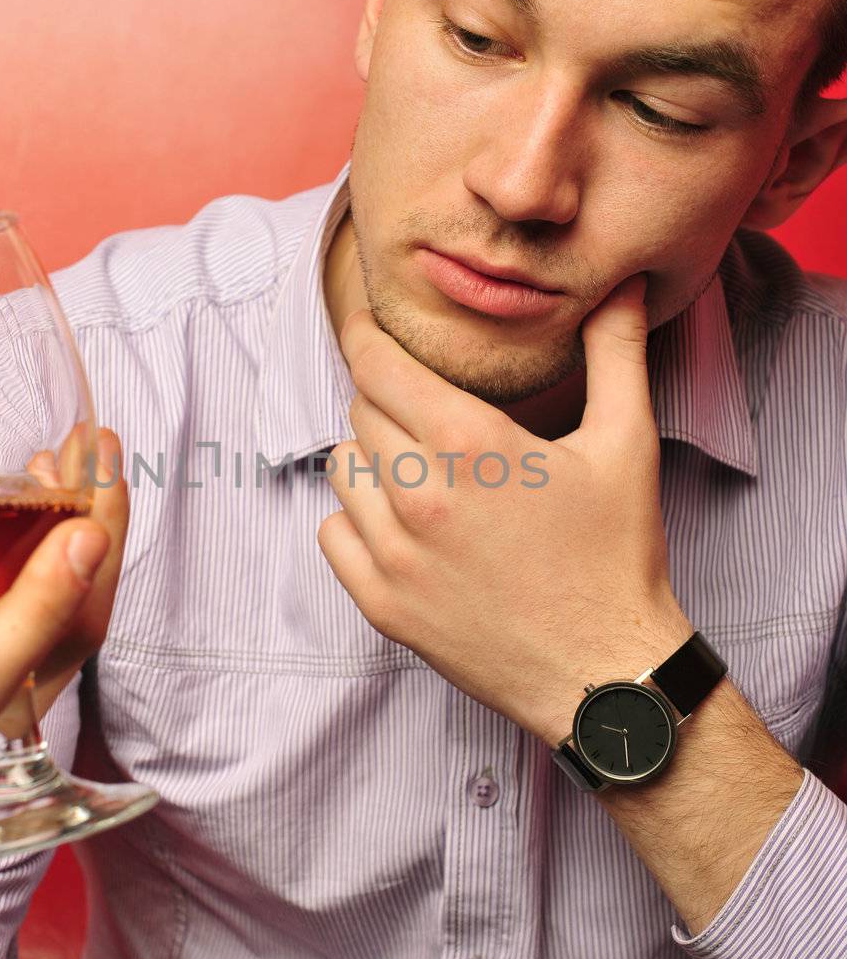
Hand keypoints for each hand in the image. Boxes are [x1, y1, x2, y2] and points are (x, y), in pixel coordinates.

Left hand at [316, 275, 690, 745]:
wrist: (605, 673)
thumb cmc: (617, 557)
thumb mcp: (626, 444)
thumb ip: (617, 353)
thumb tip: (623, 284)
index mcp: (469, 443)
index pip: (377, 365)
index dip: (366, 337)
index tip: (365, 327)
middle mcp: (419, 495)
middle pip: (361, 411)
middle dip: (388, 400)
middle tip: (427, 412)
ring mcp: (394, 555)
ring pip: (342, 470)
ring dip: (372, 459)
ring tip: (421, 469)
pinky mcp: (382, 605)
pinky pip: (332, 534)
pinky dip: (356, 521)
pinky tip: (402, 524)